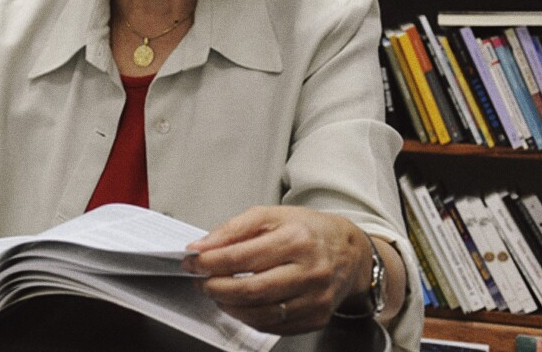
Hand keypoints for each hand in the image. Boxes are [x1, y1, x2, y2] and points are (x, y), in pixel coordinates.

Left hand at [184, 206, 369, 334]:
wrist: (350, 252)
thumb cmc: (307, 230)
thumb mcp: (270, 215)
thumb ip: (232, 229)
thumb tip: (201, 247)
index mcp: (297, 239)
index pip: (242, 257)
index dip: (210, 262)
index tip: (192, 261)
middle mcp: (310, 271)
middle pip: (250, 290)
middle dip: (215, 287)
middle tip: (200, 280)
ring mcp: (315, 299)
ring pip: (260, 313)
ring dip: (228, 305)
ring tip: (216, 292)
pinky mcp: (316, 318)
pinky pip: (273, 326)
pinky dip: (248, 318)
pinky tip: (238, 304)